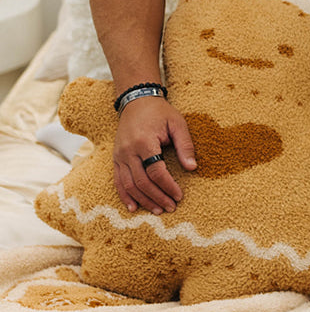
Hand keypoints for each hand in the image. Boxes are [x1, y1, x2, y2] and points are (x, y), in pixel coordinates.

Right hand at [112, 97, 196, 213]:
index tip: (179, 196)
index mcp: (144, 142)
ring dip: (143, 200)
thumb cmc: (160, 113)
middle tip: (171, 208)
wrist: (137, 100)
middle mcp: (128, 151)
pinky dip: (125, 196)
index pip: (156, 171)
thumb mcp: (177, 123)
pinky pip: (118, 181)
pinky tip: (133, 207)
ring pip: (128, 185)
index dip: (168, 186)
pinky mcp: (115, 158)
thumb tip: (192, 168)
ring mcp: (119, 155)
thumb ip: (185, 146)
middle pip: (141, 182)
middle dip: (157, 197)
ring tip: (157, 210)